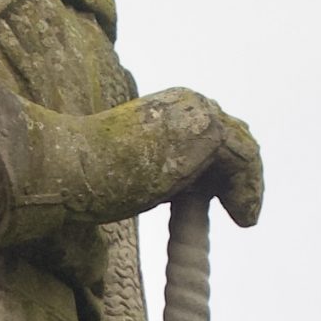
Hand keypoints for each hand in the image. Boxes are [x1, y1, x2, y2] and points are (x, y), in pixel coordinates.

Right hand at [77, 88, 263, 228]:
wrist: (71, 165)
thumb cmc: (88, 175)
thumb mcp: (134, 167)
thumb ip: (161, 168)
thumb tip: (178, 195)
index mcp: (169, 107)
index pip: (211, 129)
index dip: (223, 165)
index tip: (220, 197)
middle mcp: (188, 103)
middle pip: (233, 134)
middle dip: (242, 171)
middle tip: (242, 208)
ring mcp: (199, 114)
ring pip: (243, 148)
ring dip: (248, 184)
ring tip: (245, 218)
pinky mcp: (208, 134)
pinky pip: (245, 161)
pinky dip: (249, 190)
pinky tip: (244, 218)